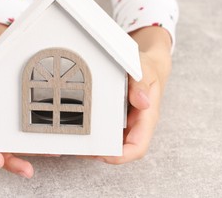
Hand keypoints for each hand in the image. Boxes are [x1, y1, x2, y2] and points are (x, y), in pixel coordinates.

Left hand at [89, 26, 171, 163]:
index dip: (121, 156)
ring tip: (74, 140)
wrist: (148, 65)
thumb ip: (142, 84)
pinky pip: (104, 130)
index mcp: (146, 118)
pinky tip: (78, 127)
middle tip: (79, 148)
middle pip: (119, 149)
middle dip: (100, 152)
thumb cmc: (147, 69)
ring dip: (94, 144)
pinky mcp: (116, 118)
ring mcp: (125, 123)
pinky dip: (92, 132)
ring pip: (110, 142)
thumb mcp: (146, 70)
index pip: (137, 147)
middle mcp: (135, 125)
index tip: (103, 154)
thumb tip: (142, 102)